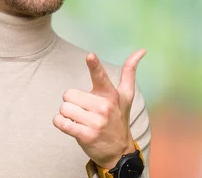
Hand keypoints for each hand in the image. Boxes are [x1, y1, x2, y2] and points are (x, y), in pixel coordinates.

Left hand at [53, 49, 145, 168]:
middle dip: (72, 102)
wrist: (119, 151)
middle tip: (84, 110)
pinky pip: (61, 122)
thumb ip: (129, 72)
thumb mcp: (126, 96)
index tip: (90, 55)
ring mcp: (95, 122)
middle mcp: (104, 107)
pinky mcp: (85, 136)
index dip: (94, 65)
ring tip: (80, 119)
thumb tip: (141, 50)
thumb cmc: (119, 118)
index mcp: (111, 95)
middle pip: (69, 94)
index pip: (100, 77)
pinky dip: (60, 123)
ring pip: (64, 108)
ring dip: (67, 114)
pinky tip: (70, 125)